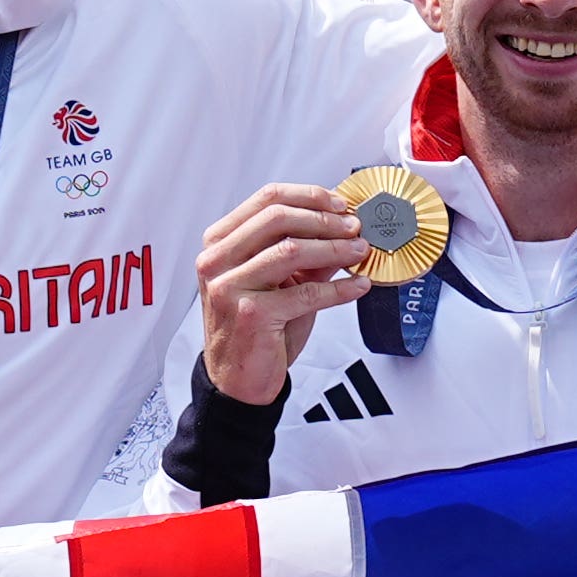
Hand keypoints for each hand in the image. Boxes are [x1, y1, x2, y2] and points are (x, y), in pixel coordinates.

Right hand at [196, 180, 378, 405]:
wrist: (238, 380)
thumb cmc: (257, 328)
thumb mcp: (282, 282)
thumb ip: (307, 254)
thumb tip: (345, 228)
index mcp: (220, 242)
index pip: (266, 199)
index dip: (308, 196)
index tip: (339, 204)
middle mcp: (217, 260)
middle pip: (277, 218)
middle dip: (324, 219)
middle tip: (355, 227)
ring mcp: (228, 286)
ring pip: (291, 250)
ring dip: (334, 248)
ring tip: (360, 251)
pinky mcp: (250, 314)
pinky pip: (305, 293)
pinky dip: (338, 289)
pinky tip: (358, 286)